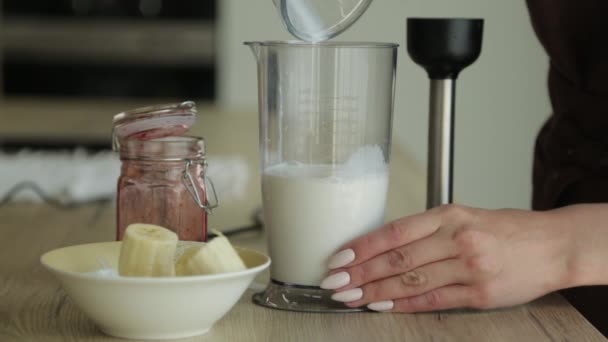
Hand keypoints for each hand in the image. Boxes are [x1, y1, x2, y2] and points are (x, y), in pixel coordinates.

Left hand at [320, 204, 573, 312]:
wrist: (552, 245)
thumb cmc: (505, 229)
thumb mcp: (464, 216)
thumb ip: (427, 229)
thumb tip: (383, 245)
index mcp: (449, 215)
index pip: (395, 231)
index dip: (363, 247)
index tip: (340, 257)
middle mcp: (457, 239)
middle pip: (397, 259)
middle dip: (361, 273)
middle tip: (335, 283)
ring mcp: (469, 268)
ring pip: (411, 282)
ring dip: (376, 292)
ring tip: (352, 298)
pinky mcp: (480, 295)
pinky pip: (434, 301)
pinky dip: (405, 305)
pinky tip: (384, 307)